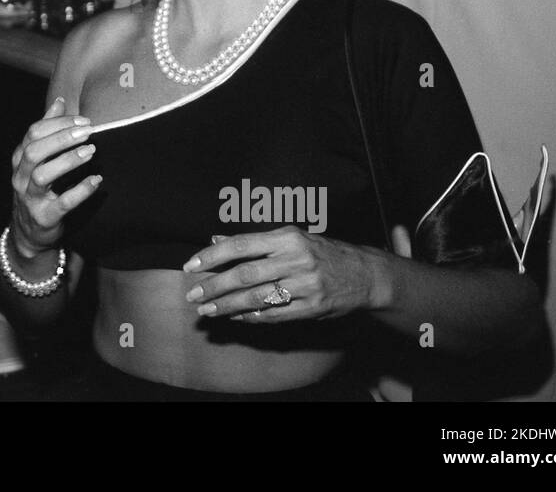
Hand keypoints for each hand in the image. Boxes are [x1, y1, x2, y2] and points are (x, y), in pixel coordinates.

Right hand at [9, 97, 102, 258]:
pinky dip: (81, 190)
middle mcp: (21, 177)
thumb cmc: (37, 189)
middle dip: (62, 138)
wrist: (29, 233)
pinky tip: (97, 180)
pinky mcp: (45, 217)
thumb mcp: (37, 160)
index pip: (33, 133)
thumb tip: (60, 101)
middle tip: (88, 131)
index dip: (58, 123)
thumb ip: (48, 130)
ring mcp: (30, 198)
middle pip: (35, 151)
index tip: (83, 119)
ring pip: (43, 175)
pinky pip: (63, 203)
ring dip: (68, 161)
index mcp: (20, 159)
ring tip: (91, 151)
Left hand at [181, 226, 386, 322]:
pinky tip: (235, 317)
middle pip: (244, 274)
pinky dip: (251, 317)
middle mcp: (295, 259)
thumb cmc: (321, 252)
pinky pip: (274, 315)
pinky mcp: (312, 308)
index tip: (191, 267)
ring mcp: (305, 285)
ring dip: (227, 305)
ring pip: (256, 297)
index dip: (212, 256)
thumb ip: (253, 241)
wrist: (365, 274)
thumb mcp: (290, 237)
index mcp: (287, 237)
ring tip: (208, 310)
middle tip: (194, 295)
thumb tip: (215, 239)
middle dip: (214, 286)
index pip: (240, 245)